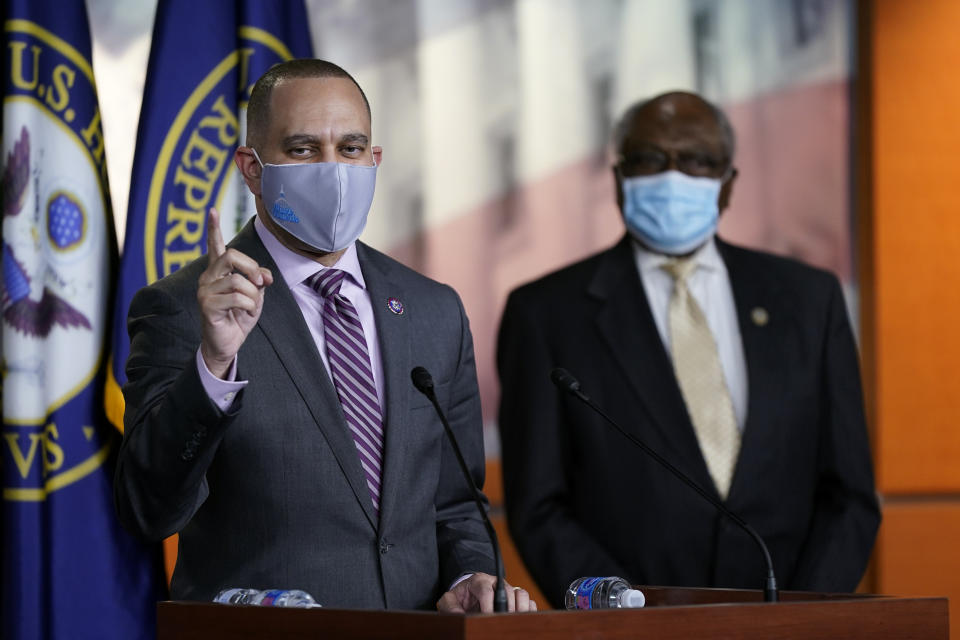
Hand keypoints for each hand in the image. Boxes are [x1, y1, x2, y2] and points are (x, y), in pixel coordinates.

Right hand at [197, 208, 272, 377]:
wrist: (227, 344)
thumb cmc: (239, 318)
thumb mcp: (255, 295)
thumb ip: (259, 279)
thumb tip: (264, 275)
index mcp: (218, 272)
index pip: (214, 245)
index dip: (213, 228)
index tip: (212, 210)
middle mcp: (208, 277)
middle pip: (231, 256)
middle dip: (253, 268)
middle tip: (262, 283)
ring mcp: (205, 290)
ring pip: (238, 280)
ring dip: (253, 295)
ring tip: (251, 306)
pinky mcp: (207, 305)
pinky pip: (237, 297)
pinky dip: (249, 305)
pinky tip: (245, 313)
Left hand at [437, 573, 536, 612]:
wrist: (468, 597)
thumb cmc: (460, 599)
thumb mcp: (449, 601)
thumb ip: (450, 606)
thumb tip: (459, 616)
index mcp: (479, 581)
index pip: (487, 590)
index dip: (487, 605)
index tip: (486, 618)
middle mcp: (496, 583)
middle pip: (507, 591)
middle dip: (505, 609)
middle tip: (500, 622)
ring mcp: (508, 590)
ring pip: (521, 594)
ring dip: (519, 609)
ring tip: (512, 622)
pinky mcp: (517, 599)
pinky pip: (529, 602)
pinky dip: (528, 611)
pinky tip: (519, 621)